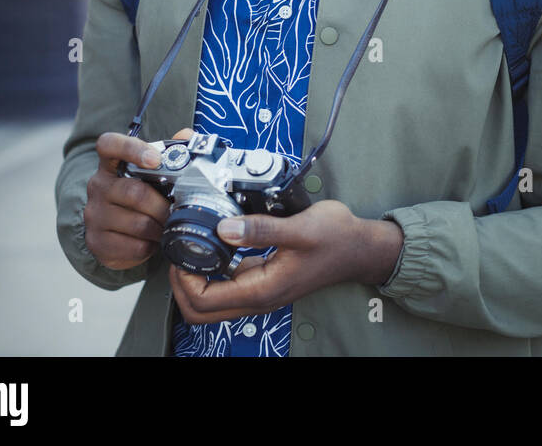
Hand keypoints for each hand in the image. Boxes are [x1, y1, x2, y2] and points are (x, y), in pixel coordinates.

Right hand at [84, 128, 192, 269]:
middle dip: (162, 205)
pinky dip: (150, 246)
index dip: (131, 149)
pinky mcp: (96, 242)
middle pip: (134, 192)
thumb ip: (172, 152)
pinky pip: (133, 246)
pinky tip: (152, 242)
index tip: (155, 159)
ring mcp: (94, 215)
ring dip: (159, 227)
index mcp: (111, 164)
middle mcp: (97, 186)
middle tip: (176, 211)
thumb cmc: (142, 197)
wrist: (119, 235)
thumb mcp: (155, 175)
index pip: (109, 145)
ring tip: (166, 227)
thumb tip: (186, 134)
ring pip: (137, 223)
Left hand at [169, 201, 403, 323]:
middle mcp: (259, 298)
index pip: (205, 301)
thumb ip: (261, 229)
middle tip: (180, 256)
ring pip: (213, 303)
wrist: (361, 248)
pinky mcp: (265, 282)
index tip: (181, 253)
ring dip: (195, 282)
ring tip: (194, 249)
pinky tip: (217, 246)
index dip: (183, 280)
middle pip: (201, 312)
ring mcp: (262, 292)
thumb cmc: (337, 239)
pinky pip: (228, 287)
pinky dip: (213, 273)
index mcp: (263, 289)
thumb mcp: (300, 227)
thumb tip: (224, 228)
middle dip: (181, 287)